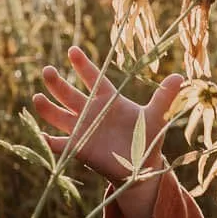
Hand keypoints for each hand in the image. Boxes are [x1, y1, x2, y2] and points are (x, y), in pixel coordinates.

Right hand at [33, 45, 182, 184]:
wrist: (141, 167)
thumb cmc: (147, 138)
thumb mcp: (157, 117)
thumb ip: (165, 97)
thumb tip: (180, 76)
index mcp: (108, 100)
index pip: (94, 79)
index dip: (83, 65)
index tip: (73, 50)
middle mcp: (91, 112)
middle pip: (69, 94)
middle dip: (57, 83)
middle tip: (48, 71)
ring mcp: (82, 130)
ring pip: (59, 116)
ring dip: (47, 108)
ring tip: (37, 98)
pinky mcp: (78, 149)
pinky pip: (60, 144)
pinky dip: (50, 142)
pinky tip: (40, 136)